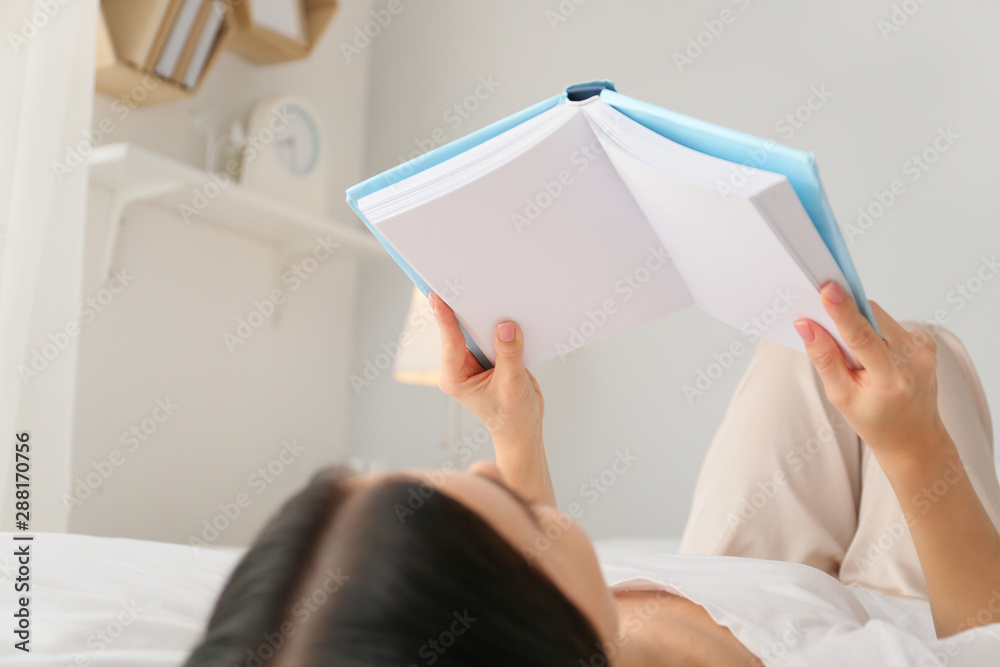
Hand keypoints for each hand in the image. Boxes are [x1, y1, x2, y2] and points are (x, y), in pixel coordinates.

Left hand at [429, 293, 543, 447]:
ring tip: (490, 288)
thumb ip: (509, 356)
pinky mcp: (490, 352)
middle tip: (464, 281)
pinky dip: (501, 322)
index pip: (449, 342)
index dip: (444, 318)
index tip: (436, 296)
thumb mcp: (512, 386)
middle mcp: (460, 365)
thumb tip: (507, 327)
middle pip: (460, 329)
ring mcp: (474, 358)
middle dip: (465, 308)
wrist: (523, 428)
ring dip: (486, 312)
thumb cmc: (512, 416)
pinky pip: (493, 332)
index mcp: (455, 377)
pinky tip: (509, 308)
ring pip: (477, 328)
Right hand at [794, 282, 943, 465]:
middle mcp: (914, 359)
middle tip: (827, 329)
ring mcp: (924, 349)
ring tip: (858, 357)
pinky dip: (876, 332)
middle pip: (870, 319)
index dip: (843, 311)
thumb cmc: (874, 420)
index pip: (862, 336)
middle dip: (845, 318)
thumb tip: (806, 325)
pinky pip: (891, 324)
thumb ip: (824, 358)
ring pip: (880, 317)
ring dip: (861, 327)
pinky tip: (876, 356)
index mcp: (891, 378)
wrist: (914, 437)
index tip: (829, 289)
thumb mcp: (840, 396)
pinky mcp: (927, 343)